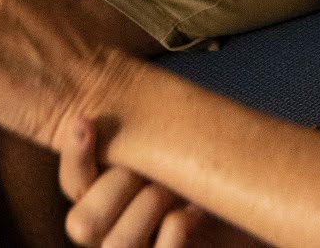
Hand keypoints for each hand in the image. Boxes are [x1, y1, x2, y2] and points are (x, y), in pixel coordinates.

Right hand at [59, 117, 260, 247]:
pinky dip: (180, 226)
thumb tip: (115, 87)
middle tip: (152, 165)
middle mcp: (112, 233)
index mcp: (103, 198)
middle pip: (83, 222)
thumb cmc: (205, 173)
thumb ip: (138, 131)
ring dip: (149, 207)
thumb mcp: (168, 146)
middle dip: (120, 184)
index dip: (73, 155)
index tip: (86, 120)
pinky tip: (198, 209)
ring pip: (116, 244)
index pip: (71, 184)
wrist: (247, 207)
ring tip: (176, 188)